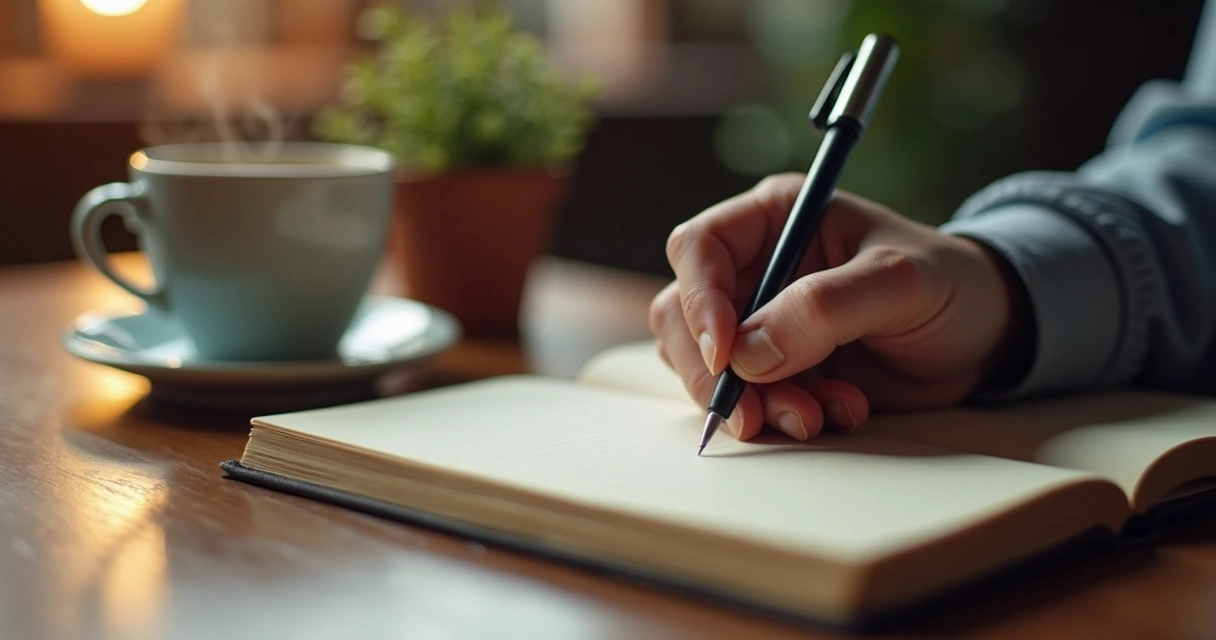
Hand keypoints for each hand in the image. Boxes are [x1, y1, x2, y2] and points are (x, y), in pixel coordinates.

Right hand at [649, 173, 1031, 441]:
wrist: (985, 338)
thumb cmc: (950, 286)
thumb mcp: (899, 283)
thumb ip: (824, 308)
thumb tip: (748, 354)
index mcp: (775, 218)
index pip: (698, 248)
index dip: (699, 299)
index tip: (725, 354)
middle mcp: (755, 267)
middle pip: (684, 315)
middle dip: (715, 372)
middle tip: (754, 414)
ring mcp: (760, 322)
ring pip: (706, 366)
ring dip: (752, 403)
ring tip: (816, 416)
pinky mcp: (776, 370)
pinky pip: (746, 399)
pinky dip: (781, 417)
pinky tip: (838, 412)